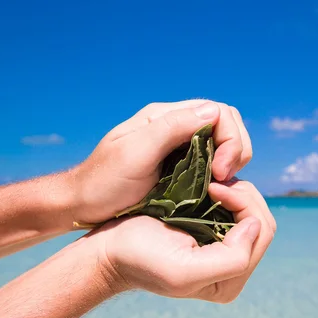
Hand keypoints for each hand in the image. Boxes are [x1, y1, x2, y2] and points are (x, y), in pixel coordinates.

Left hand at [66, 100, 251, 224]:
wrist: (82, 205)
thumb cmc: (103, 182)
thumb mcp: (135, 153)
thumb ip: (172, 129)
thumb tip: (214, 113)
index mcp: (164, 117)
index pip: (218, 112)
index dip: (230, 139)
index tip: (221, 171)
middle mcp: (174, 127)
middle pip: (225, 124)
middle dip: (236, 148)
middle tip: (224, 178)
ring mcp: (177, 147)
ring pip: (221, 143)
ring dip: (231, 161)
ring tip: (220, 185)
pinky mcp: (179, 168)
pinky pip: (210, 162)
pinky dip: (220, 174)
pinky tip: (213, 190)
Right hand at [91, 179, 275, 302]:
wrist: (110, 251)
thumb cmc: (141, 259)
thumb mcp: (185, 270)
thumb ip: (231, 258)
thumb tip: (255, 226)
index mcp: (229, 281)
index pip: (261, 233)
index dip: (244, 203)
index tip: (213, 187)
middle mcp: (231, 266)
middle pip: (260, 220)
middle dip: (243, 194)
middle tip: (214, 180)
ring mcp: (221, 247)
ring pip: (249, 210)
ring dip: (234, 190)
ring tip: (210, 181)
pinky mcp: (209, 230)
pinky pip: (233, 206)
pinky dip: (225, 190)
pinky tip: (207, 184)